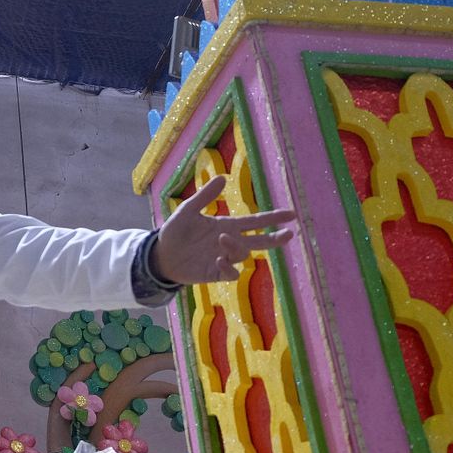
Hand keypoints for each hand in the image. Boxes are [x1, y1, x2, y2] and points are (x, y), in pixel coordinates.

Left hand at [153, 174, 294, 284]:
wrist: (160, 254)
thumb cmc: (176, 231)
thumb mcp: (188, 210)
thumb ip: (205, 196)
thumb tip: (223, 178)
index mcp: (227, 225)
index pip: (255, 222)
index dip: (272, 218)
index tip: (291, 215)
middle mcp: (229, 242)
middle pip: (259, 241)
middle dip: (275, 238)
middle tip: (289, 234)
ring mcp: (224, 258)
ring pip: (243, 254)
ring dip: (236, 246)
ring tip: (222, 237)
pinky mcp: (216, 273)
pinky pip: (231, 273)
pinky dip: (229, 267)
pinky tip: (218, 259)